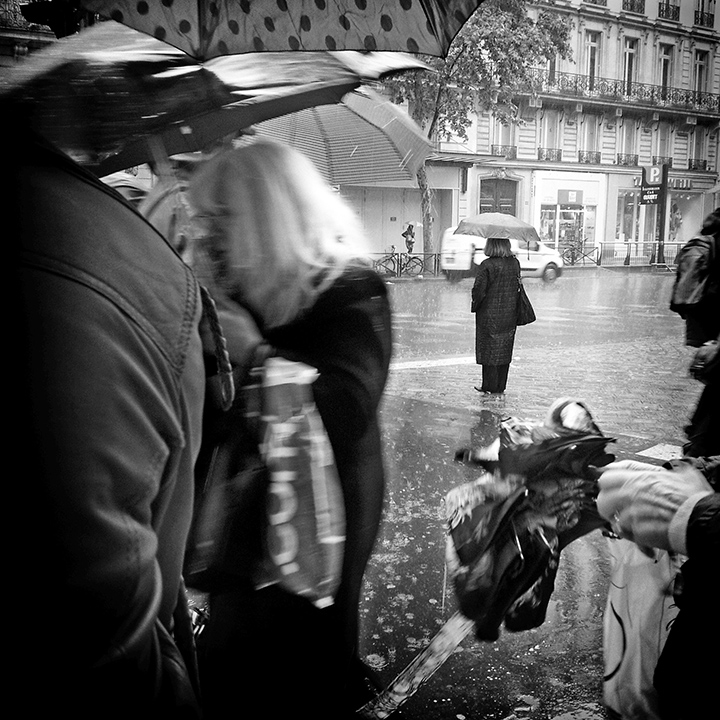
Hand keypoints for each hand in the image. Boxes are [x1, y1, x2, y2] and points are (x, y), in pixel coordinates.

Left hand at [597, 460, 712, 552]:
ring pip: (609, 516)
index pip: (608, 474)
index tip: (606, 484)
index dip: (606, 480)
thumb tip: (672, 469)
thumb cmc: (694, 499)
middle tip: (614, 506)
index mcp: (640, 478)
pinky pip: (624, 533)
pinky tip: (639, 535)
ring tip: (625, 521)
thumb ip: (668, 471)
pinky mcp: (635, 530)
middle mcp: (631, 493)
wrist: (701, 520)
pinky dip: (631, 536)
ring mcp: (631, 512)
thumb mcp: (682, 474)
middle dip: (607, 502)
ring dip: (616, 519)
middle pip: (602, 495)